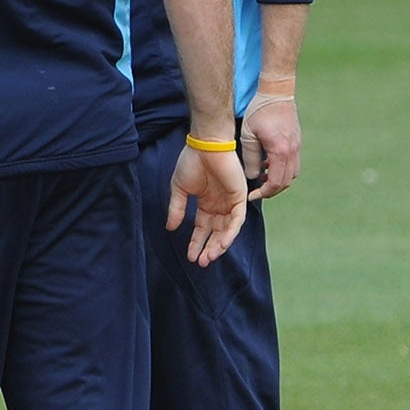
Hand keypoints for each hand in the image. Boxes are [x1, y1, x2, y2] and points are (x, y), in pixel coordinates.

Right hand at [165, 144, 248, 266]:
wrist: (205, 146)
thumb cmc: (191, 163)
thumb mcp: (179, 189)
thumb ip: (176, 209)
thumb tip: (170, 228)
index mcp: (206, 203)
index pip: (203, 228)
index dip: (196, 242)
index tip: (190, 256)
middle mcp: (219, 205)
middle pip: (216, 233)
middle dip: (209, 248)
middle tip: (201, 263)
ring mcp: (230, 202)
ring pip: (227, 230)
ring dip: (219, 245)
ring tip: (209, 257)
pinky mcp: (239, 198)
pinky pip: (237, 220)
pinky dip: (230, 233)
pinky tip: (221, 244)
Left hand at [241, 91, 300, 198]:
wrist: (277, 93)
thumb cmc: (259, 111)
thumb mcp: (248, 136)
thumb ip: (251, 158)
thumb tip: (253, 177)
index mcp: (280, 151)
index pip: (276, 182)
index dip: (264, 193)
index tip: (251, 196)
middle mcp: (293, 151)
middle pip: (287, 182)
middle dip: (272, 190)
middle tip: (257, 191)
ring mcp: (297, 146)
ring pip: (292, 174)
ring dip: (278, 180)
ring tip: (261, 178)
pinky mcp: (297, 142)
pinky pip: (292, 163)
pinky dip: (282, 170)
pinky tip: (267, 165)